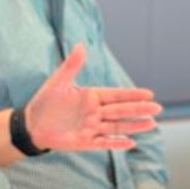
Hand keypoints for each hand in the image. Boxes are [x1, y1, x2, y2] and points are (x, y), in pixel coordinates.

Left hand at [25, 44, 161, 150]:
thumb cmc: (45, 101)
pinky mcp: (85, 141)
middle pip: (120, 111)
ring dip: (133, 126)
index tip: (149, 93)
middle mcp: (95, 112)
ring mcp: (92, 127)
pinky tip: (130, 142)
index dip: (131, 94)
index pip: (116, 95)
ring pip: (116, 126)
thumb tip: (81, 45)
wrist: (32, 124)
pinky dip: (116, 143)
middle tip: (157, 108)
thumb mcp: (57, 82)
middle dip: (138, 109)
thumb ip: (71, 66)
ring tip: (151, 124)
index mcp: (91, 96)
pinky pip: (103, 142)